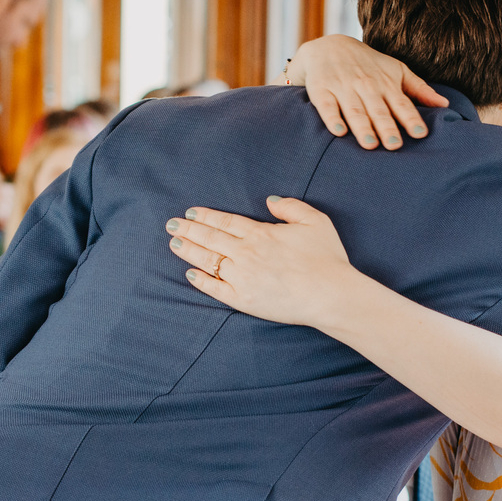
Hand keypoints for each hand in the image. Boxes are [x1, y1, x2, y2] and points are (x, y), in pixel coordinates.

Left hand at [167, 198, 364, 327]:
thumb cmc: (327, 258)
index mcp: (261, 233)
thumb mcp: (315, 221)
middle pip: (210, 238)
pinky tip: (190, 274)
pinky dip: (201, 280)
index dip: (206, 216)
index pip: (226, 222)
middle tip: (171, 225)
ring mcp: (242, 277)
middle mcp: (246, 253)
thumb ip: (291, 207)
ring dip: (189, 250)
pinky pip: (215, 288)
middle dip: (189, 230)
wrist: (330, 294)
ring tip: (174, 243)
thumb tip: (269, 200)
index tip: (191, 212)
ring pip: (208, 260)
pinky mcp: (243, 300)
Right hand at [290, 35, 447, 150]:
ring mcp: (343, 88)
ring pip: (354, 110)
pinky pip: (327, 106)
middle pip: (378, 110)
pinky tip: (339, 132)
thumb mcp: (396, 70)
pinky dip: (332, 119)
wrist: (329, 47)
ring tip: (370, 145)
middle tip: (395, 146)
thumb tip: (446, 104)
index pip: (401, 104)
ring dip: (362, 127)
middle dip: (387, 127)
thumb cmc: (368, 64)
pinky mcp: (321, 91)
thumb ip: (419, 89)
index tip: (420, 133)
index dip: (411, 118)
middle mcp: (366, 86)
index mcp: (386, 84)